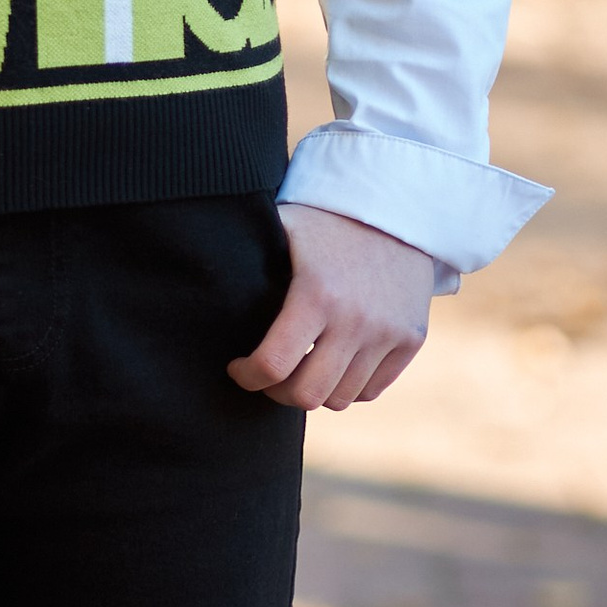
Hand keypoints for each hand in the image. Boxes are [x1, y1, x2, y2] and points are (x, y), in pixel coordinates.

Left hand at [228, 206, 436, 410]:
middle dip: (277, 392)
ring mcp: (388, 332)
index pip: (273, 365)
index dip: (247, 376)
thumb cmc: (326, 220)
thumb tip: (195, 270)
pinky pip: (371, 390)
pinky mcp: (411, 340)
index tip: (238, 367)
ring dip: (313, 390)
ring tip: (299, 368)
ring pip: (340, 398)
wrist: (397, 207)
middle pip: (307, 395)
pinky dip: (348, 387)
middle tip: (268, 375)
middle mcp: (356, 319)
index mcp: (316, 293)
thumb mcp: (283, 228)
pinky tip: (331, 365)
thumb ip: (247, 257)